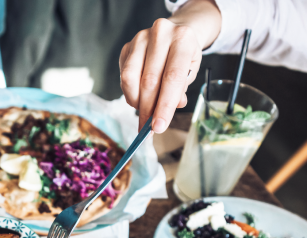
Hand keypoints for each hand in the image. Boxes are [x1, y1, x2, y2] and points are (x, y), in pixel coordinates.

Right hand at [119, 0, 221, 132]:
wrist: (175, 33)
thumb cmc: (182, 56)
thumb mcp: (190, 71)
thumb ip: (179, 90)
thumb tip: (166, 112)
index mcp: (183, 38)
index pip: (172, 78)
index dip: (164, 106)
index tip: (159, 127)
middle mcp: (160, 34)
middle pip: (150, 81)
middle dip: (148, 110)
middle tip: (147, 129)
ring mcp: (140, 39)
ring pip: (130, 79)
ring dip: (136, 102)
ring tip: (143, 111)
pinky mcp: (126, 47)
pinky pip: (123, 77)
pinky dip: (130, 94)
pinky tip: (138, 97)